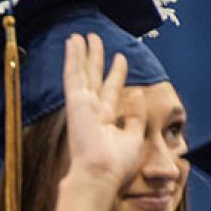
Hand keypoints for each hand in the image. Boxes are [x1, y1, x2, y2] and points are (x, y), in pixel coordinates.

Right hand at [60, 33, 144, 188]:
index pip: (111, 91)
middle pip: (94, 78)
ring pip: (82, 73)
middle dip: (94, 58)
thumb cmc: (117, 165)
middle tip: (94, 39)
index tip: (120, 58)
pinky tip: (73, 42)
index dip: (116, 73)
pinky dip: (72, 57)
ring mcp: (81, 105)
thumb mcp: (134, 138)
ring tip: (81, 35)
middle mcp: (92, 111)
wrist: (100, 174)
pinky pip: (73, 74)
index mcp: (106, 121)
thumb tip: (138, 93)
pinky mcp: (74, 101)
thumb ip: (136, 116)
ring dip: (81, 53)